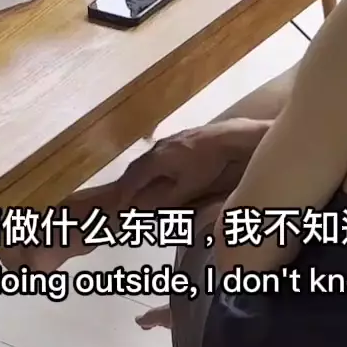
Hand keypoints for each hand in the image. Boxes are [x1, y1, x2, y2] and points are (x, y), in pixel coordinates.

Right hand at [116, 118, 268, 208]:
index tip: (118, 206)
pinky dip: (151, 166)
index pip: (132, 179)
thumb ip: (164, 200)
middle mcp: (157, 148)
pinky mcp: (179, 138)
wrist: (229, 138)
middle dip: (128, 183)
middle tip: (122, 198)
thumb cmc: (207, 165)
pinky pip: (157, 154)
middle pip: (136, 168)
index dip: (124, 195)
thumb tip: (142, 209)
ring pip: (147, 160)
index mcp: (155, 160)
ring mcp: (168, 140)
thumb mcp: (186, 188)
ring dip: (139, 174)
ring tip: (136, 186)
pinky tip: (158, 171)